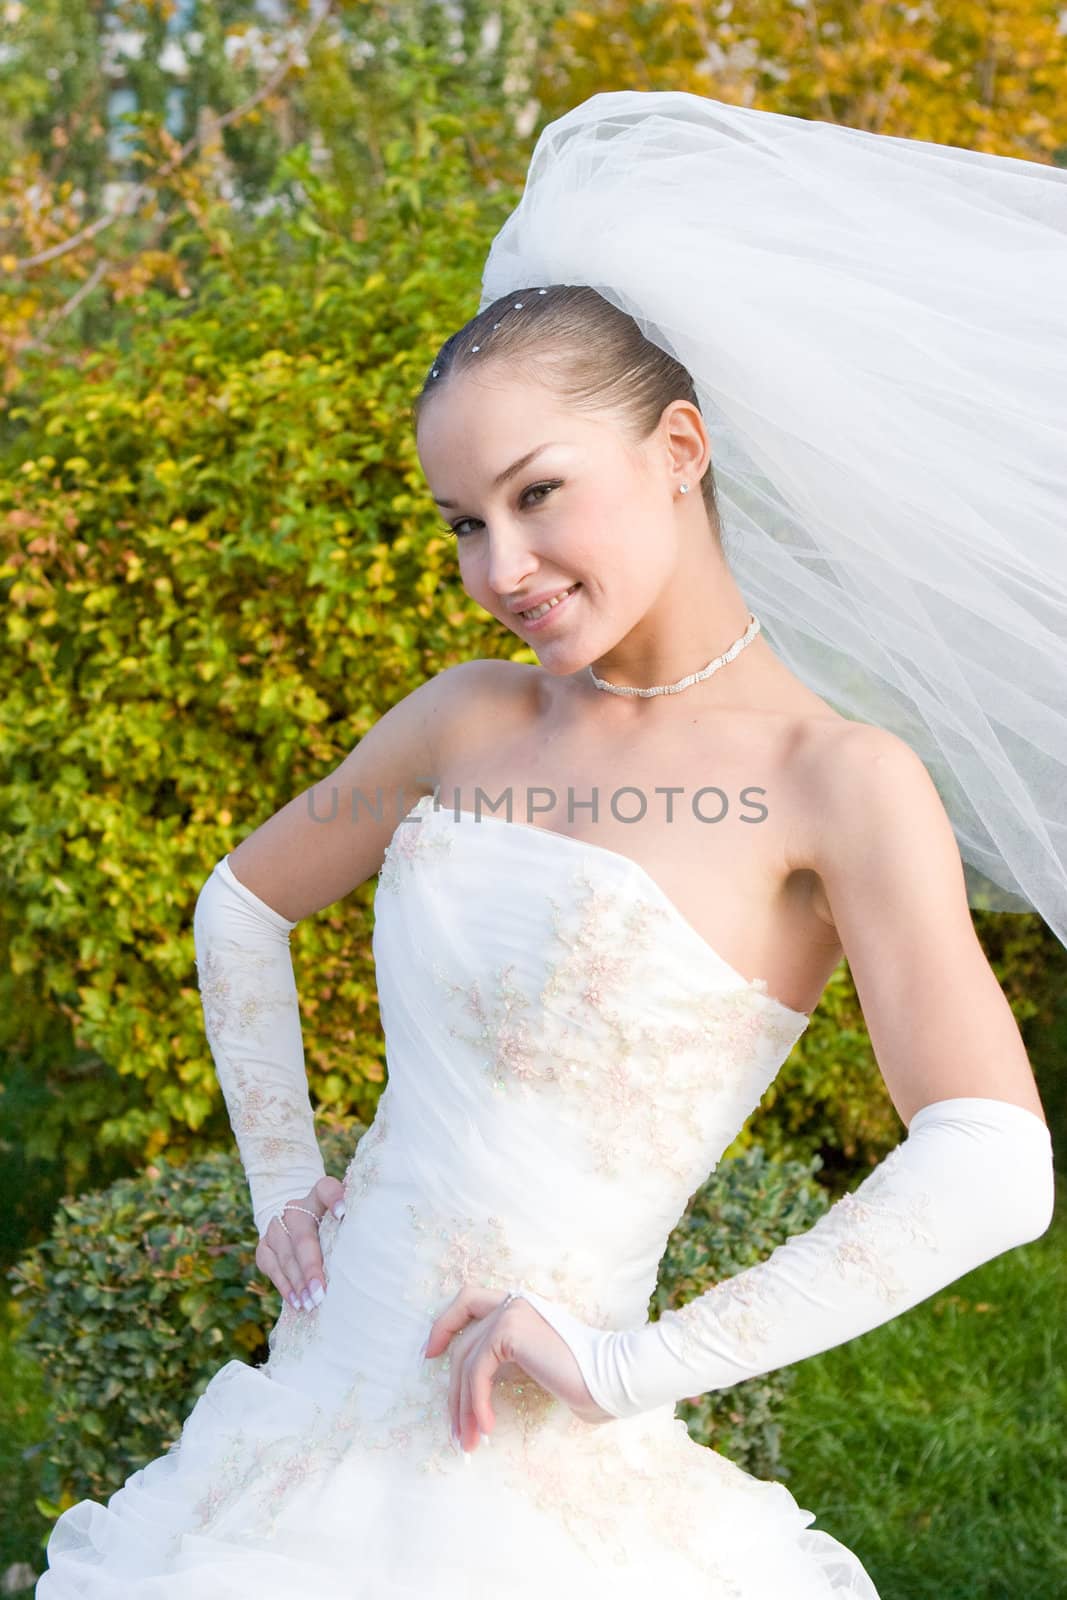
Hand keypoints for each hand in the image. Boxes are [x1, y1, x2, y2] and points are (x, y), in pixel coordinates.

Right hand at [255, 1174, 345, 1312]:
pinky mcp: (264, 1246)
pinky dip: (285, 1286)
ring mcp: (275, 1227)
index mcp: (318, 1195)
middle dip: (311, 1267)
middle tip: (321, 1292)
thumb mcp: (343, 1216)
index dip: (334, 1198)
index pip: (326, 1189)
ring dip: (299, 1283)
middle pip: (303, 1236)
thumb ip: (357, 1218)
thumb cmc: (330, 1224)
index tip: (344, 1213)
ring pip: (286, 1256)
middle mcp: (294, 1209)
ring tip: (311, 1303)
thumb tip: (381, 1227)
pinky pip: (271, 1267)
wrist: (297, 1222)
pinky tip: (296, 1302)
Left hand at [423, 1284, 616, 1454]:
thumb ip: (508, 1362)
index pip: (468, 1301)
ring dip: (463, 1406)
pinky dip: (477, 1402)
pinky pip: (477, 1370)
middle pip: (462, 1341)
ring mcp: (512, 1311)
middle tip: (456, 1430)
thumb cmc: (583, 1381)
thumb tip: (472, 1388)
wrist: (611, 1379)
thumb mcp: (536, 1367)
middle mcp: (513, 1302)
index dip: (445, 1324)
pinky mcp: (511, 1329)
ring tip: (470, 1441)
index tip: (431, 1355)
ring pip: (466, 1361)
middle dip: (454, 1391)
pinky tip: (487, 1427)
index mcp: (520, 1306)